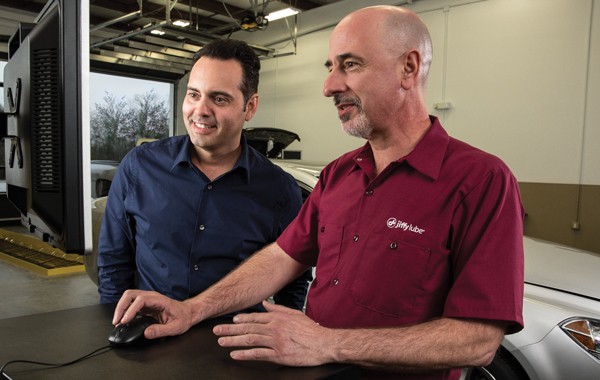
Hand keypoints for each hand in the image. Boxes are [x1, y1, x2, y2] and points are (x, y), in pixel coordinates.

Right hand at [113, 289, 193, 338]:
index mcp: (159, 300)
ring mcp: (148, 299)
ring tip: (117, 321)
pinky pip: (131, 304)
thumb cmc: (183, 318)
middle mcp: (152, 297)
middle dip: (121, 307)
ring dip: (121, 308)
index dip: (131, 310)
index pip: (141, 300)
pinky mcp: (145, 304)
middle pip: (130, 294)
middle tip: (116, 321)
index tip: (125, 321)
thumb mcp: (175, 327)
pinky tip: (123, 321)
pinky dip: (124, 311)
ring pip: (129, 297)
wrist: (188, 313)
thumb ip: (160, 330)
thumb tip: (146, 333)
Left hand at [213, 301, 333, 365]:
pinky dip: (245, 354)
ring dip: (233, 341)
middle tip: (217, 331)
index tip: (231, 321)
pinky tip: (235, 355)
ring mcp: (275, 341)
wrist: (323, 343)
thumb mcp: (294, 314)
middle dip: (230, 330)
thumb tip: (266, 303)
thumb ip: (278, 308)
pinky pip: (258, 354)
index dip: (241, 319)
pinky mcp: (278, 355)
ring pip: (250, 340)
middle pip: (248, 328)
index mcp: (277, 318)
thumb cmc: (311, 330)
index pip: (254, 318)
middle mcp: (274, 328)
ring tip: (222, 342)